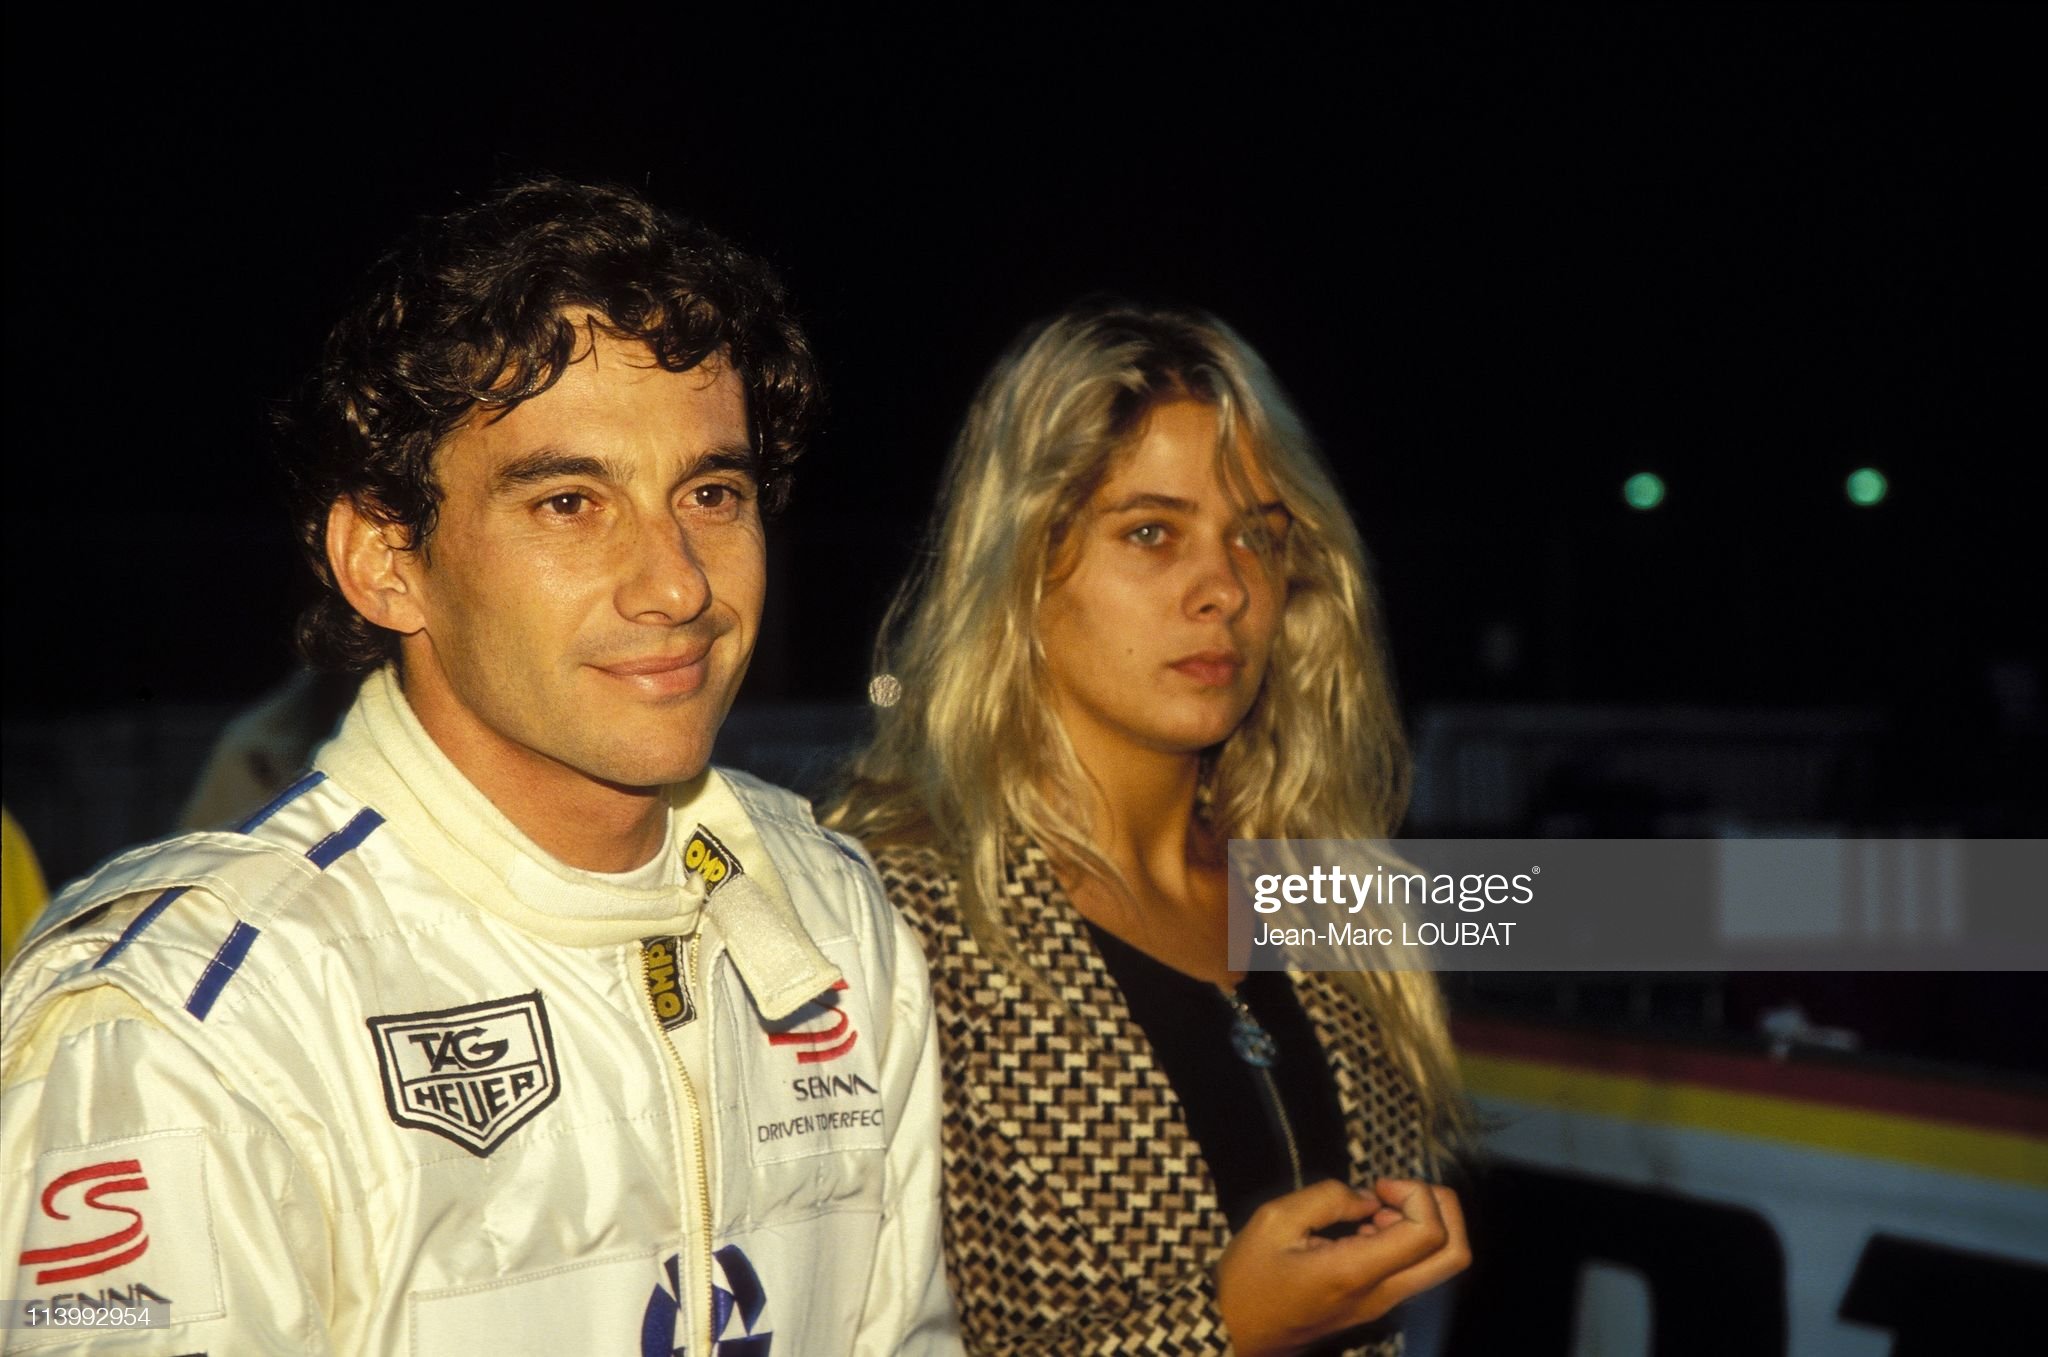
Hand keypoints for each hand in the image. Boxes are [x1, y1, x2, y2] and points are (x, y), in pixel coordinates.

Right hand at [1215, 1177, 1469, 1356]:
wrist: (1237, 1334)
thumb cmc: (1249, 1279)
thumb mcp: (1273, 1221)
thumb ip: (1326, 1198)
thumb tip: (1368, 1198)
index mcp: (1356, 1273)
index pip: (1428, 1234)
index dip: (1416, 1195)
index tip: (1377, 1186)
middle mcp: (1381, 1294)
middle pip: (1455, 1254)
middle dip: (1442, 1208)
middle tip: (1396, 1191)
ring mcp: (1383, 1304)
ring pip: (1441, 1263)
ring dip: (1423, 1222)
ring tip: (1376, 1208)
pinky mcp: (1377, 1304)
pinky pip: (1416, 1269)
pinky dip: (1408, 1238)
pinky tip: (1367, 1226)